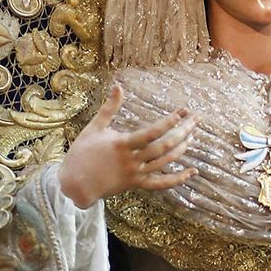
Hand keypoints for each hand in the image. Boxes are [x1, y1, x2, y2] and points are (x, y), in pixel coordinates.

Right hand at [58, 83, 195, 210]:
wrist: (75, 184)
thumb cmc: (82, 153)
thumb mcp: (94, 127)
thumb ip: (109, 108)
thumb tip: (118, 86)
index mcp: (122, 144)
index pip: (151, 133)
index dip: (168, 123)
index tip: (181, 113)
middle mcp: (132, 160)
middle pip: (164, 146)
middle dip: (183, 131)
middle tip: (196, 119)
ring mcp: (136, 174)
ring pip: (166, 162)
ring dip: (182, 148)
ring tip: (193, 134)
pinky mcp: (136, 184)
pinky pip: (161, 184)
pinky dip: (178, 179)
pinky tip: (192, 172)